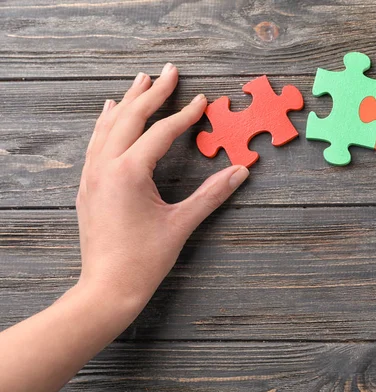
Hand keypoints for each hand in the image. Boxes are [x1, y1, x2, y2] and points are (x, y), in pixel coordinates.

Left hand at [76, 63, 248, 312]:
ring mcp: (92, 175)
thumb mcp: (182, 224)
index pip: (161, 132)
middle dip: (152, 92)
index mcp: (130, 172)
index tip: (202, 100)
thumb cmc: (143, 260)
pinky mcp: (88, 185)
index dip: (184, 114)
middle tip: (169, 71)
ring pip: (108, 125)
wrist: (106, 288)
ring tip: (141, 81)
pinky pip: (96, 142)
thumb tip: (240, 172)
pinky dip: (107, 122)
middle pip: (130, 117)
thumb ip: (212, 194)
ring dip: (128, 101)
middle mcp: (106, 166)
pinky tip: (110, 113)